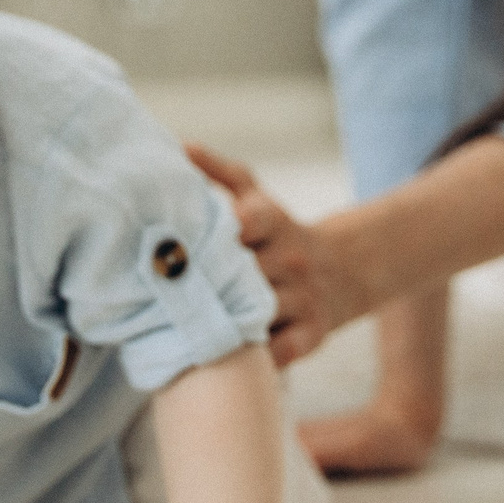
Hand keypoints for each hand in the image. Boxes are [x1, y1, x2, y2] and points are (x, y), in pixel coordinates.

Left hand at [185, 144, 358, 364]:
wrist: (342, 272)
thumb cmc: (278, 234)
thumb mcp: (256, 195)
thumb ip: (219, 172)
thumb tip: (180, 145)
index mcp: (274, 221)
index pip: (248, 220)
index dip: (220, 230)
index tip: (181, 243)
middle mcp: (293, 258)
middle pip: (247, 272)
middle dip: (209, 282)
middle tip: (162, 293)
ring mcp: (305, 297)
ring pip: (261, 312)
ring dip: (225, 321)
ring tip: (183, 327)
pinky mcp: (313, 333)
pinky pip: (280, 351)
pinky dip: (253, 357)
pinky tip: (222, 355)